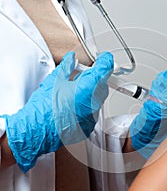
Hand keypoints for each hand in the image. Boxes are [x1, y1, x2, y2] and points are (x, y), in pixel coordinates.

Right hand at [2, 51, 113, 172]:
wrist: (37, 132)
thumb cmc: (44, 109)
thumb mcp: (55, 81)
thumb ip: (67, 67)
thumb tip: (71, 59)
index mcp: (88, 87)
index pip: (105, 68)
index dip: (104, 61)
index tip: (102, 59)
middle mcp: (94, 102)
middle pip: (102, 84)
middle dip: (94, 78)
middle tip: (81, 74)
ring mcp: (92, 116)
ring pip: (97, 98)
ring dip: (89, 92)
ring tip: (72, 91)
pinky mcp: (88, 126)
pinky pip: (92, 111)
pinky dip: (85, 106)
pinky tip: (71, 105)